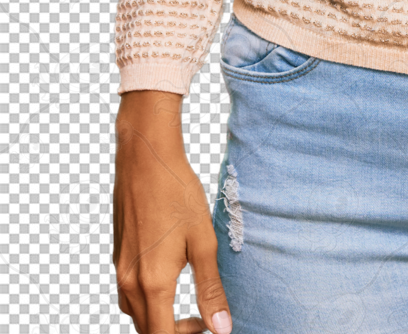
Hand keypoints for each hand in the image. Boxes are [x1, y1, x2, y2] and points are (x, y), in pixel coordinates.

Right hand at [113, 91, 231, 333]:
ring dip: (158, 320)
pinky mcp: (118, 256)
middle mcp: (130, 282)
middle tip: (203, 320)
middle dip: (174, 332)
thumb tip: (222, 328)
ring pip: (135, 315)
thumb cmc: (177, 193)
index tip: (207, 328)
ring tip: (187, 308)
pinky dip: (146, 302)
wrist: (145, 158)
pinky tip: (165, 283)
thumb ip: (211, 288)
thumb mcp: (203, 241)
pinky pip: (128, 295)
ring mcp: (120, 269)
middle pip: (147, 330)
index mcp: (153, 283)